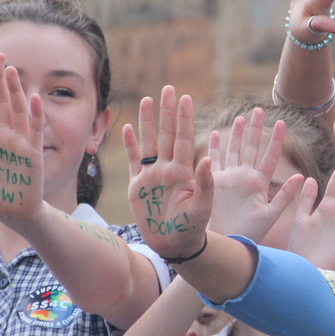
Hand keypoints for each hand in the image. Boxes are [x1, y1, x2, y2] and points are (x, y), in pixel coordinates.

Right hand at [123, 86, 213, 259]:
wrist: (173, 246)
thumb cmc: (192, 229)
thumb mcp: (202, 207)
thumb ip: (205, 184)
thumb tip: (207, 159)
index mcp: (185, 171)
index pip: (184, 138)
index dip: (184, 118)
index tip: (186, 97)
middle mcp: (169, 169)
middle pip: (166, 134)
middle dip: (167, 112)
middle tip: (169, 89)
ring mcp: (153, 176)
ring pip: (149, 143)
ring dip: (148, 122)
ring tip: (148, 100)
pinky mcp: (138, 186)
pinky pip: (134, 161)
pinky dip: (130, 145)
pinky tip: (128, 128)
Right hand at [206, 108, 302, 242]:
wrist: (226, 242)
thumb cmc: (250, 233)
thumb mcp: (271, 215)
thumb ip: (285, 197)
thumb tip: (302, 177)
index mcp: (260, 183)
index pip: (270, 156)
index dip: (275, 139)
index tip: (282, 122)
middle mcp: (244, 177)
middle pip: (251, 147)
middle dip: (255, 129)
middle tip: (259, 110)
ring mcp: (228, 178)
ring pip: (233, 150)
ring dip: (236, 134)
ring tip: (241, 118)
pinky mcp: (213, 182)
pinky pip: (213, 160)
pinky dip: (213, 147)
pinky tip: (215, 133)